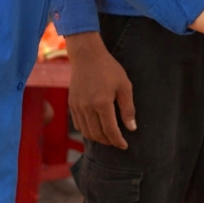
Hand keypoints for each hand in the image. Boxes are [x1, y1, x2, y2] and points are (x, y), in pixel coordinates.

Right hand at [65, 32, 134, 148]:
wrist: (87, 56)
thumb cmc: (109, 69)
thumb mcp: (124, 86)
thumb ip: (128, 108)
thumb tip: (132, 128)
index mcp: (102, 103)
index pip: (110, 131)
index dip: (118, 141)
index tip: (124, 146)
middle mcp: (87, 108)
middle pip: (97, 135)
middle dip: (108, 142)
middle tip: (117, 142)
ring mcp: (77, 107)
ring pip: (86, 132)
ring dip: (97, 138)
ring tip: (107, 137)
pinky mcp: (71, 104)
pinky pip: (78, 125)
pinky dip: (87, 131)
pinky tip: (95, 128)